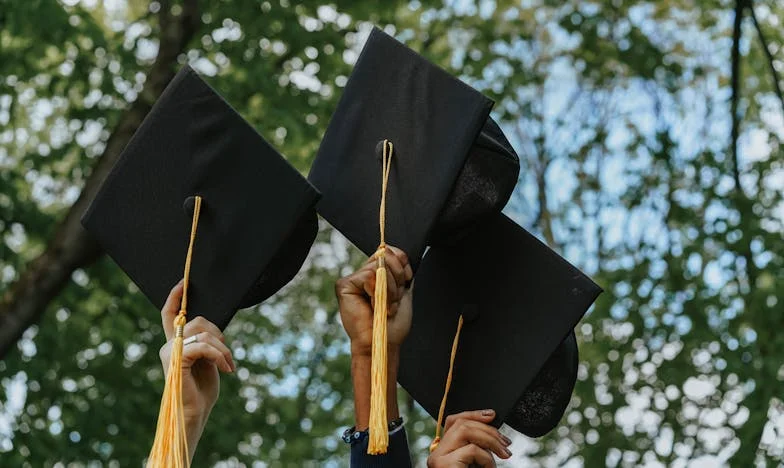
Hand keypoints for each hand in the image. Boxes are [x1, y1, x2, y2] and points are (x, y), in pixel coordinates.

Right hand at [158, 280, 235, 459]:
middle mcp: (169, 345)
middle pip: (198, 321)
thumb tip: (211, 329)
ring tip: (229, 365)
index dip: (175, 297)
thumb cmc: (202, 390)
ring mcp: (169, 352)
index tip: (183, 282)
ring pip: (203, 333)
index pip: (170, 315)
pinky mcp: (175, 360)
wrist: (195, 413)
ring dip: (223, 349)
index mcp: (176, 343)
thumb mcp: (208, 360)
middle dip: (219, 335)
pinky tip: (227, 369)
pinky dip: (219, 355)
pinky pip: (202, 346)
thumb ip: (206, 342)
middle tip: (228, 355)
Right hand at [335, 246, 412, 429]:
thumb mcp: (401, 291)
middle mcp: (363, 274)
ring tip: (385, 306)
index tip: (406, 282)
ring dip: (390, 290)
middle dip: (397, 279)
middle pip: (386, 255)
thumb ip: (399, 271)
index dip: (402, 265)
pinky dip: (379, 294)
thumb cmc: (391, 324)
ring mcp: (353, 279)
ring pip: (379, 267)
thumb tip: (395, 252)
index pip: (391, 251)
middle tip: (394, 300)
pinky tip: (375, 307)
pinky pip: (369, 276)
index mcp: (377, 274)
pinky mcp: (344, 285)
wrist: (383, 342)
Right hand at [427, 410, 512, 467]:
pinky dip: (487, 458)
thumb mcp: (475, 465)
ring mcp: (438, 459)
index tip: (492, 415)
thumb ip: (477, 449)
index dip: (473, 414)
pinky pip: (471, 450)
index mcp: (443, 452)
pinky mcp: (444, 465)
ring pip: (465, 430)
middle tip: (506, 443)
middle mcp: (436, 453)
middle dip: (488, 428)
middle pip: (460, 423)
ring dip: (490, 439)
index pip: (453, 421)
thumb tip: (494, 433)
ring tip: (504, 454)